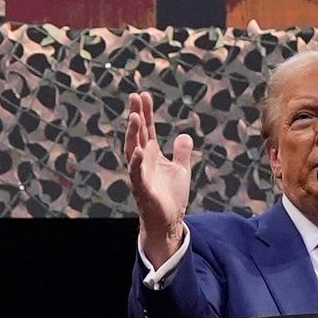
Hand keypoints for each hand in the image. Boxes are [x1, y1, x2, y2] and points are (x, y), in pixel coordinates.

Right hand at [123, 88, 195, 266]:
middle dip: (136, 115)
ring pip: (133, 150)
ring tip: (135, 116)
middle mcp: (142, 161)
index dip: (146, 112)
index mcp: (151, 155)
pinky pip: (136, 174)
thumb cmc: (171, 197)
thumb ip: (181, 152)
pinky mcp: (142, 189)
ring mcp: (140, 174)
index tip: (143, 95)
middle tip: (134, 96)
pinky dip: (136, 162)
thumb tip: (184, 135)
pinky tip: (138, 150)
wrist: (168, 222)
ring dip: (133, 134)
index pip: (147, 129)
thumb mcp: (181, 169)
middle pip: (137, 134)